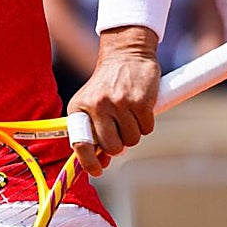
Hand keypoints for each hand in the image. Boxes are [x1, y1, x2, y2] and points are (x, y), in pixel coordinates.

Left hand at [67, 27, 160, 175]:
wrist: (125, 55)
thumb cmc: (107, 85)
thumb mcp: (92, 105)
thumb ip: (94, 133)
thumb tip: (99, 165)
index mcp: (79, 108)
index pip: (80, 142)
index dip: (87, 161)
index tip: (95, 171)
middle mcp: (96, 106)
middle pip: (112, 147)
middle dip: (119, 146)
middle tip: (120, 131)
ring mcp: (119, 103)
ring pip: (132, 140)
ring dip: (134, 133)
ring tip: (129, 114)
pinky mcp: (141, 101)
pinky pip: (147, 129)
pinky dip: (146, 124)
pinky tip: (140, 108)